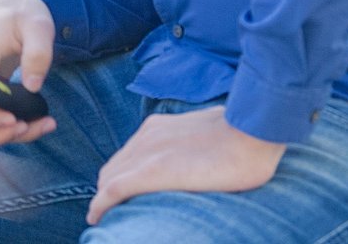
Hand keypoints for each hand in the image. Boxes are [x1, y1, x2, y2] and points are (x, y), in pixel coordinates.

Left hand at [85, 106, 285, 223]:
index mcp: (159, 127)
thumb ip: (199, 144)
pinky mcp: (149, 172)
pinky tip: (96, 219)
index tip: (125, 193)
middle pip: (114, 167)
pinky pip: (112, 191)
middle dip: (109, 189)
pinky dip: (100, 205)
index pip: (130, 154)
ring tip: (107, 217)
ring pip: (109, 178)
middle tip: (114, 211)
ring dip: (105, 198)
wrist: (251, 133)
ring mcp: (145, 152)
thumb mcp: (213, 133)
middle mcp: (146, 136)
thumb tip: (210, 156)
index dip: (123, 175)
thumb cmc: (245, 135)